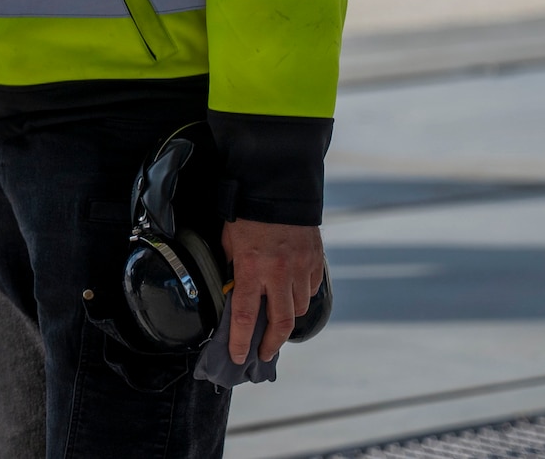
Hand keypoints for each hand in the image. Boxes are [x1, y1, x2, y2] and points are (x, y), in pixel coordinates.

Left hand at [220, 219, 324, 363]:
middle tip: (264, 354)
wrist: (278, 188)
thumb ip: (233, 268)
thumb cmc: (248, 214)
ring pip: (299, 308)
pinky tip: (292, 294)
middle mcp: (278, 273)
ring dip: (288, 318)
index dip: (241, 341)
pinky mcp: (315, 261)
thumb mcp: (229, 241)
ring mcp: (300, 268)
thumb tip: (234, 290)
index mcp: (252, 268)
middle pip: (281, 322)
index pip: (246, 315)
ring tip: (276, 322)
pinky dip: (301, 297)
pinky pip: (311, 289)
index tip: (238, 357)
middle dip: (271, 344)